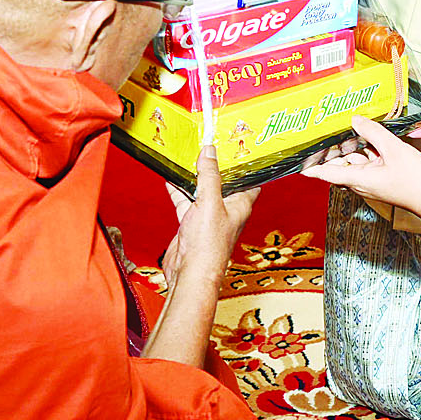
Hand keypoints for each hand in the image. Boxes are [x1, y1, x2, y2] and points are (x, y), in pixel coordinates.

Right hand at [164, 145, 259, 291]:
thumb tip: (210, 152)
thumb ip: (209, 176)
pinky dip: (179, 190)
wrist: (190, 272)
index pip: (249, 179)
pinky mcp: (192, 223)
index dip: (245, 165)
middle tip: (209, 147)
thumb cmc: (209, 245)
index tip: (237, 147)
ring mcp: (209, 216)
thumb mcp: (210, 202)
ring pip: (202, 190)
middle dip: (215, 167)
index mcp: (241, 204)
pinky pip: (186, 201)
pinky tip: (172, 178)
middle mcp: (227, 209)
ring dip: (195, 177)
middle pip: (223, 182)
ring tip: (189, 157)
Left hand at [305, 115, 420, 215]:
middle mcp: (362, 183)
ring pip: (355, 164)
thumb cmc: (416, 180)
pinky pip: (368, 165)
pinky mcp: (382, 181)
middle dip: (333, 151)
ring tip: (348, 130)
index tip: (298, 163)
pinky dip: (367, 154)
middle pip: (340, 166)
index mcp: (359, 179)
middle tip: (324, 134)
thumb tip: (356, 120)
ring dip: (352, 150)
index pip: (327, 173)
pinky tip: (372, 140)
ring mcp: (372, 183)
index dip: (312, 168)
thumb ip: (374, 133)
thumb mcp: (394, 150)